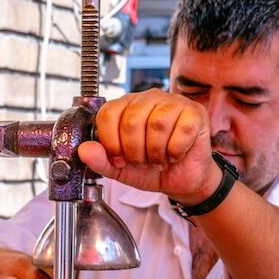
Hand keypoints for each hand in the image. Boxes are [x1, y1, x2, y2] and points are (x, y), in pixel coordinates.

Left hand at [76, 89, 220, 202]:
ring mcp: (174, 102)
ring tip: (159, 160)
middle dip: (135, 151)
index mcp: (127, 106)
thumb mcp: (120, 169)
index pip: (108, 114)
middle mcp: (149, 98)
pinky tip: (175, 155)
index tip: (119, 159)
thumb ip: (100, 160)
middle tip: (142, 162)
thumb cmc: (152, 169)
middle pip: (132, 121)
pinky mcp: (195, 113)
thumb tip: (84, 150)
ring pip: (157, 125)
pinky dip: (176, 151)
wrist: (182, 180)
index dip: (111, 142)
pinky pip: (181, 131)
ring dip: (156, 153)